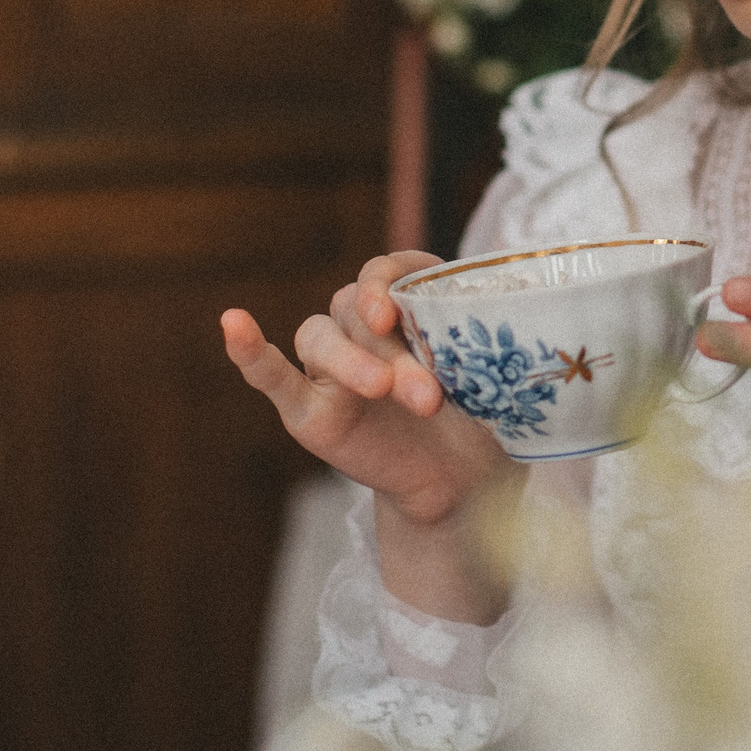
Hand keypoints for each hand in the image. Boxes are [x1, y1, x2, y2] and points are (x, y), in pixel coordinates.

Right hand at [221, 251, 511, 530]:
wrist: (464, 482)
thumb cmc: (481, 415)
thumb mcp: (493, 372)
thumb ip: (486, 336)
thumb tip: (518, 303)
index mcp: (408, 303)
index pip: (388, 268)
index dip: (388, 279)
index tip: (401, 309)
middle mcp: (363, 325)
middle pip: (357, 310)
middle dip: (394, 347)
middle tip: (429, 392)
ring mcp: (331, 366)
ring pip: (320, 336)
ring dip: (354, 362)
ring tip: (389, 392)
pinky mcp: (307, 409)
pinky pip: (270, 375)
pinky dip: (251, 351)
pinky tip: (233, 324)